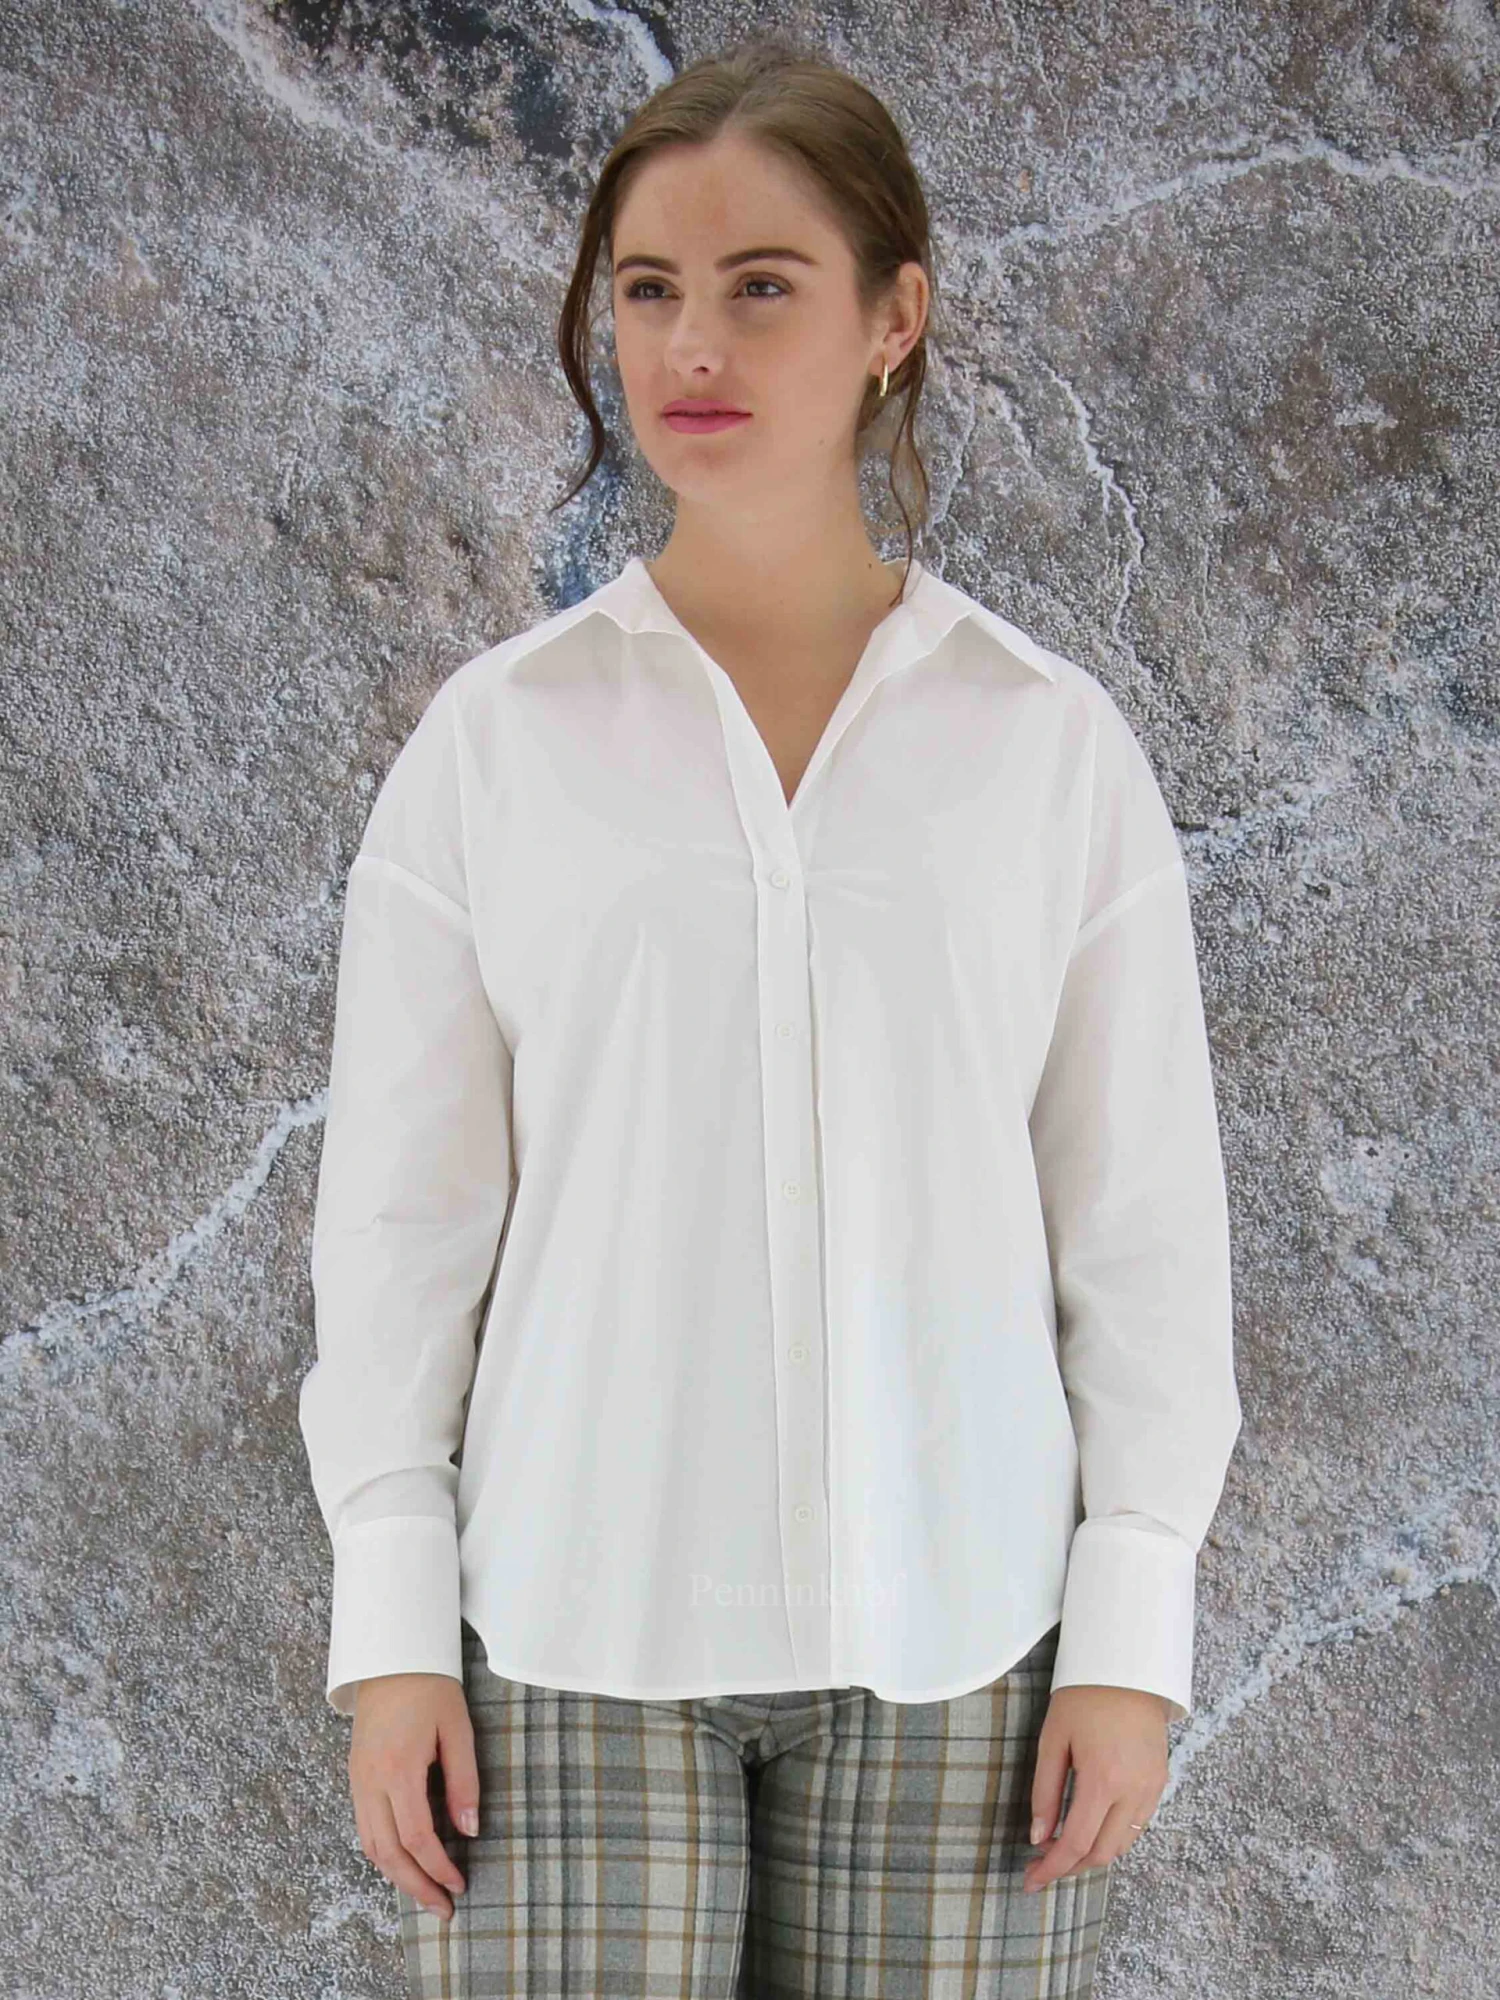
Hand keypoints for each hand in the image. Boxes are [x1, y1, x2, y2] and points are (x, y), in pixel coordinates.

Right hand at [348, 1672, 480, 1918]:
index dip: (439, 1868)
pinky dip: (384, 1853)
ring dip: (397, 1876)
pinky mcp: (355, 1777)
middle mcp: (370, 1781)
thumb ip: (464, 1782)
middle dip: (416, 1886)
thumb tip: (469, 1831)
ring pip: (371, 1846)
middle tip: (443, 1909)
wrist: (390, 1656)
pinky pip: (365, 1828)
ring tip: (426, 1894)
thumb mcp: (458, 1729)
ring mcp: (357, 1781)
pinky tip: (405, 1862)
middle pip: (388, 1853)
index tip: (460, 1885)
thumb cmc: (431, 1687)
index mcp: (398, 1768)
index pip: (417, 1837)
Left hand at [1023, 1684, 1169, 1892]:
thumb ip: (1044, 1791)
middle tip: (1043, 1863)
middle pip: (1102, 1854)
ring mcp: (1151, 1788)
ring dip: (1093, 1853)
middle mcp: (1132, 1791)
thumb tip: (1038, 1837)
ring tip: (1063, 1845)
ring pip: (1123, 1844)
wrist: (1129, 1666)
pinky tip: (1091, 1824)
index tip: (1030, 1881)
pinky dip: (1113, 1835)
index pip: (1076, 1844)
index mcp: (1102, 1780)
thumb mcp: (1053, 1739)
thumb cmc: (1083, 1696)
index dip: (1052, 1869)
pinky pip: (1137, 1824)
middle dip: (1071, 1866)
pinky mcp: (1160, 1781)